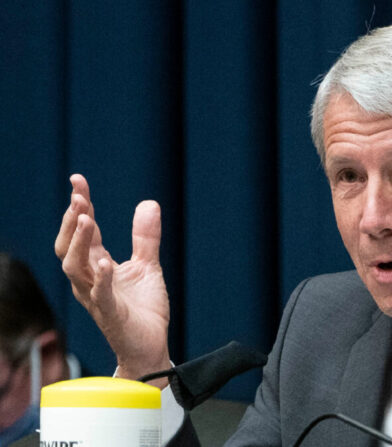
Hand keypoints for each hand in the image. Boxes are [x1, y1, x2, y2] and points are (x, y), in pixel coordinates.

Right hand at [55, 174, 170, 387]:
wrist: (150, 346)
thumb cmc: (142, 310)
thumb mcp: (147, 266)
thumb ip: (145, 237)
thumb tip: (148, 203)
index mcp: (97, 265)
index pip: (84, 231)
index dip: (80, 205)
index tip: (78, 181)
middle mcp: (89, 279)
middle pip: (69, 245)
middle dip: (72, 220)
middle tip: (78, 197)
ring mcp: (96, 297)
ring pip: (74, 267)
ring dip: (79, 242)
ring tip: (86, 218)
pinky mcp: (110, 314)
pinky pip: (99, 295)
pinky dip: (101, 278)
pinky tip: (105, 262)